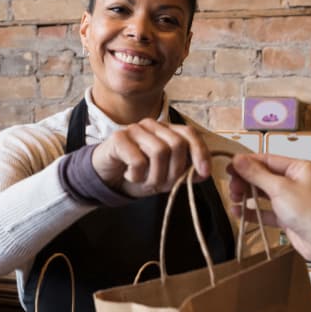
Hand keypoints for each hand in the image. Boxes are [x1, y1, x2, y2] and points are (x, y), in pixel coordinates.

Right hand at [90, 120, 211, 197]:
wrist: (106, 177)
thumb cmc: (137, 174)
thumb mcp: (165, 176)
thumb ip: (184, 172)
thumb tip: (204, 173)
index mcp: (166, 130)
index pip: (189, 134)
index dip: (200, 152)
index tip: (204, 172)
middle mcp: (152, 125)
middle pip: (177, 144)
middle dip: (174, 172)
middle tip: (161, 185)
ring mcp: (135, 129)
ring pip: (159, 152)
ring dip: (155, 176)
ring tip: (145, 181)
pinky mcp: (118, 138)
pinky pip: (138, 160)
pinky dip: (137, 175)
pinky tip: (130, 175)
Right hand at [226, 153, 310, 264]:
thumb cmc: (309, 210)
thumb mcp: (280, 188)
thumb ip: (257, 174)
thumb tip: (238, 159)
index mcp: (300, 168)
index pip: (268, 160)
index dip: (246, 163)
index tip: (228, 167)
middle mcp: (297, 181)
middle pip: (264, 176)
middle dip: (246, 181)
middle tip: (231, 188)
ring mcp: (293, 199)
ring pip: (264, 194)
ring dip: (247, 196)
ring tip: (233, 199)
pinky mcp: (289, 216)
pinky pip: (267, 210)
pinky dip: (253, 211)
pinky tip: (238, 212)